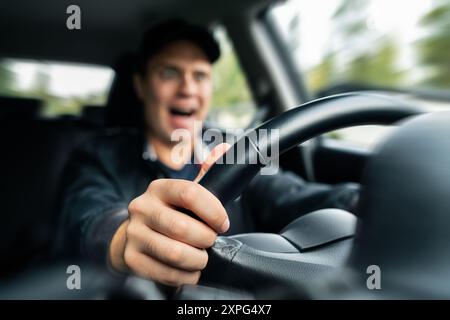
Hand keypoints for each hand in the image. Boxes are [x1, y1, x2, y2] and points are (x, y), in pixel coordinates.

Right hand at [109, 143, 230, 286]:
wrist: (134, 236)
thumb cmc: (169, 214)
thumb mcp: (184, 194)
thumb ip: (206, 175)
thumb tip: (224, 150)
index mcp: (159, 188)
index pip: (190, 193)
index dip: (213, 210)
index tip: (223, 223)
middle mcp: (142, 207)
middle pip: (183, 227)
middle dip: (206, 239)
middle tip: (211, 242)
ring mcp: (134, 233)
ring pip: (175, 252)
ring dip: (197, 260)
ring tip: (201, 258)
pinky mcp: (131, 258)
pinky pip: (166, 272)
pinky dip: (185, 276)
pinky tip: (190, 271)